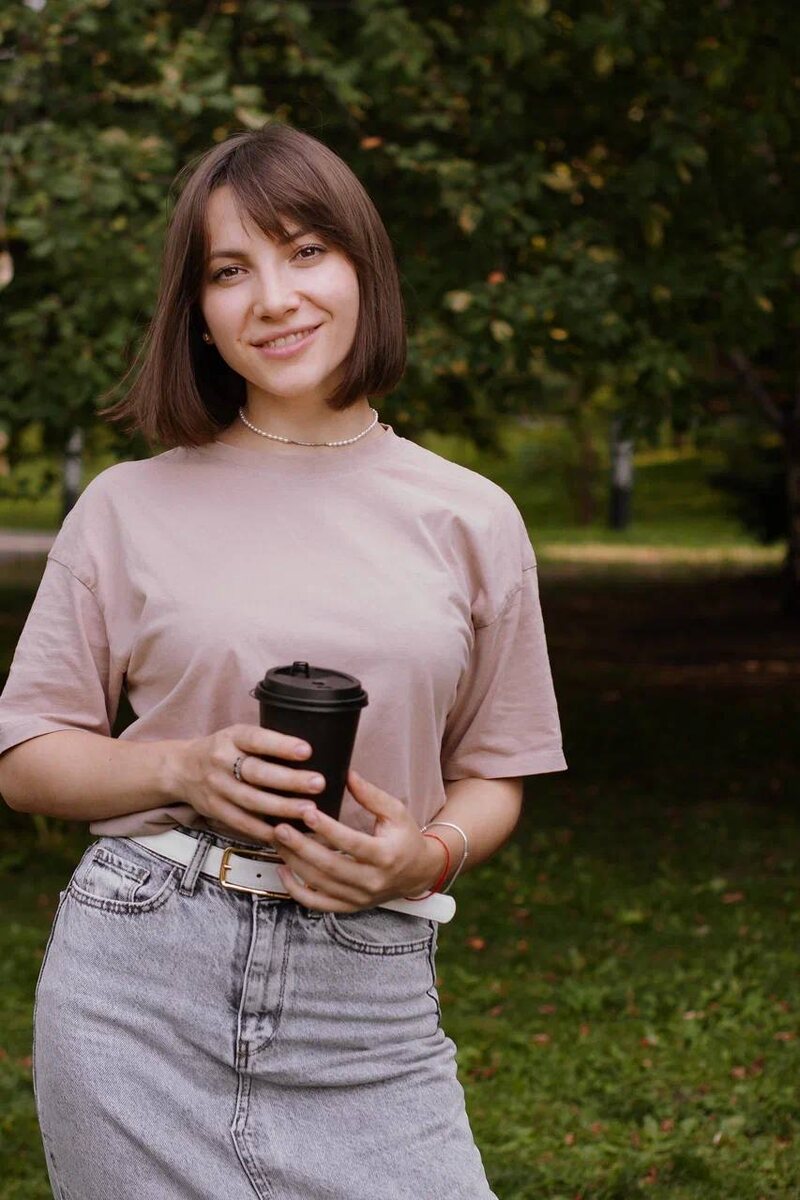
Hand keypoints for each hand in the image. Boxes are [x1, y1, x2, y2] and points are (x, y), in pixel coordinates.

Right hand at [172, 723, 325, 844]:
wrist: (181, 769)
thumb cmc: (224, 750)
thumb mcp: (238, 735)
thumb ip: (265, 743)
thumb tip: (310, 752)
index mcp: (232, 737)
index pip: (257, 739)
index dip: (281, 745)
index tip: (307, 751)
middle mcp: (222, 761)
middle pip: (257, 773)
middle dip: (289, 780)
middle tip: (318, 783)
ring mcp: (217, 787)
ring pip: (251, 800)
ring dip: (282, 808)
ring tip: (309, 810)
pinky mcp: (215, 810)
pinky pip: (241, 822)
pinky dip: (264, 829)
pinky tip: (286, 831)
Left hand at [271, 768, 446, 910]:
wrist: (418, 873)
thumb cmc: (406, 839)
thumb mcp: (396, 812)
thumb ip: (371, 795)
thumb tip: (347, 775)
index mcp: (385, 855)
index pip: (351, 843)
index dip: (327, 828)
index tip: (307, 811)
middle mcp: (372, 880)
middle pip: (330, 866)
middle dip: (301, 847)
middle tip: (281, 828)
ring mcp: (359, 897)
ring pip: (319, 884)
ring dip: (294, 863)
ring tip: (278, 842)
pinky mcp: (349, 906)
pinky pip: (317, 904)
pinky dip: (296, 890)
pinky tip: (283, 870)